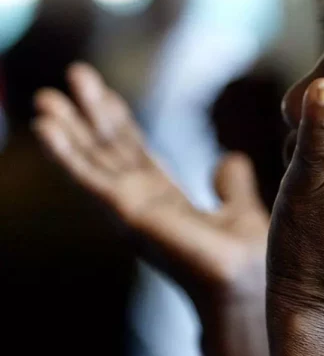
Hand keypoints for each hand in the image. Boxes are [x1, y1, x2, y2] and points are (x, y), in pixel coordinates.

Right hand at [33, 64, 269, 355]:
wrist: (246, 281)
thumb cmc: (245, 256)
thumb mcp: (239, 207)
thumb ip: (232, 184)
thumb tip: (229, 159)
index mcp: (163, 200)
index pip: (134, 153)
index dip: (118, 121)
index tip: (103, 91)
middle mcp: (140, 203)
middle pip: (109, 150)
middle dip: (90, 114)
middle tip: (73, 74)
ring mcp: (130, 208)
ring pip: (93, 159)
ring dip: (68, 129)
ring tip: (46, 97)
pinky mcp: (127, 212)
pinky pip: (90, 176)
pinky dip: (66, 152)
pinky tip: (45, 128)